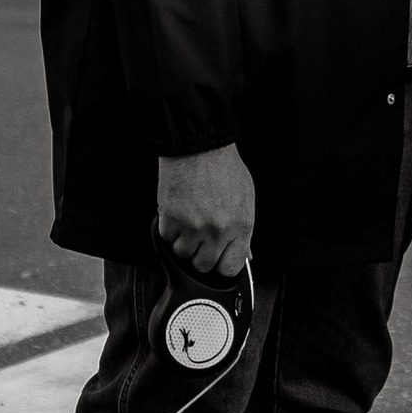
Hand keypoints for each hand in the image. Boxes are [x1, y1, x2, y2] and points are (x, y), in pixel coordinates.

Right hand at [156, 144, 253, 278]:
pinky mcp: (171, 218)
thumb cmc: (222, 167)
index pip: (230, 267)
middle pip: (203, 265)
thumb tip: (244, 253)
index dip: (221, 264)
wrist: (198, 145)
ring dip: (182, 240)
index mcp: (241, 226)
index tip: (217, 258)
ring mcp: (193, 226)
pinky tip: (178, 210)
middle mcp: (218, 230)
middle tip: (199, 235)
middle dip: (200, 253)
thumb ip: (243, 229)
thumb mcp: (245, 197)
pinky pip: (166, 237)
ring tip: (188, 219)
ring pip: (182, 253)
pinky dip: (169, 227)